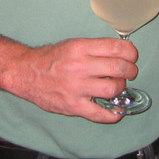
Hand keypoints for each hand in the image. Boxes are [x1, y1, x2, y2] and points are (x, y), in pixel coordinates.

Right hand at [6, 37, 138, 122]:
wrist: (26, 72)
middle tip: (129, 71)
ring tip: (117, 86)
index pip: (115, 47)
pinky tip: (117, 111)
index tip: (132, 55)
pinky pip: (99, 114)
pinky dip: (113, 114)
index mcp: (80, 47)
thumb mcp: (72, 44)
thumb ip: (94, 48)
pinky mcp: (73, 106)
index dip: (130, 52)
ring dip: (121, 88)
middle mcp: (79, 66)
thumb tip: (121, 52)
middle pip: (118, 68)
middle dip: (130, 70)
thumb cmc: (51, 58)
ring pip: (112, 88)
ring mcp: (76, 88)